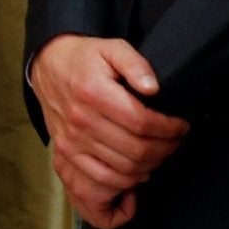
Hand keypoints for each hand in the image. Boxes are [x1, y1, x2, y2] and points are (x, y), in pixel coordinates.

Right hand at [29, 34, 186, 227]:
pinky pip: (102, 178)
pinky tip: (140, 168)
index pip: (142, 123)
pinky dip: (127, 181)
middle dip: (166, 148)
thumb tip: (152, 88)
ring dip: (151, 165)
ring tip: (160, 152)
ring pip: (124, 169)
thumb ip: (135, 63)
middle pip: (137, 150)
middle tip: (175, 140)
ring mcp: (72, 140)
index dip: (170, 129)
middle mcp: (80, 119)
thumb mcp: (112, 48)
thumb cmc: (85, 58)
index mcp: (94, 92)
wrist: (48, 66)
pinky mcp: (66, 152)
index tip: (181, 126)